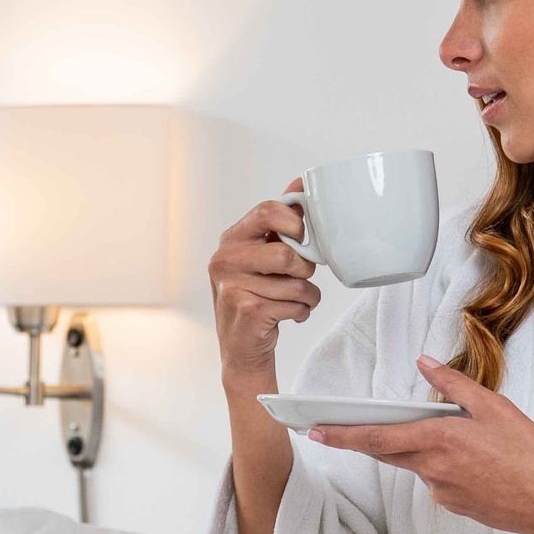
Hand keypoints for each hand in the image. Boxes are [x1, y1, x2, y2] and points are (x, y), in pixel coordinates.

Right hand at [208, 184, 320, 384]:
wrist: (240, 348)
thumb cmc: (255, 297)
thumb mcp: (262, 255)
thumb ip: (279, 221)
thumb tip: (300, 185)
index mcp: (231, 240)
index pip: (267, 211)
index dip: (295, 223)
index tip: (302, 238)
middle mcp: (225, 260)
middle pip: (287, 253)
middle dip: (305, 269)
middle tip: (300, 277)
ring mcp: (233, 287)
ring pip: (297, 284)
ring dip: (308, 296)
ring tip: (296, 301)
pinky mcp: (247, 311)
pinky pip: (295, 305)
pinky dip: (302, 312)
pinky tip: (289, 315)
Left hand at [306, 356, 533, 533]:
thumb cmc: (530, 453)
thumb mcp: (496, 407)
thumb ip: (454, 386)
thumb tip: (425, 364)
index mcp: (439, 439)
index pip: (378, 437)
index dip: (343, 435)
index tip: (316, 432)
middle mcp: (432, 468)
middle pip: (388, 451)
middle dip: (362, 439)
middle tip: (336, 428)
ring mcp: (440, 491)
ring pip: (417, 464)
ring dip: (424, 449)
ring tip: (469, 443)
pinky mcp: (452, 505)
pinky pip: (437, 480)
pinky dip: (447, 466)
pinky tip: (479, 464)